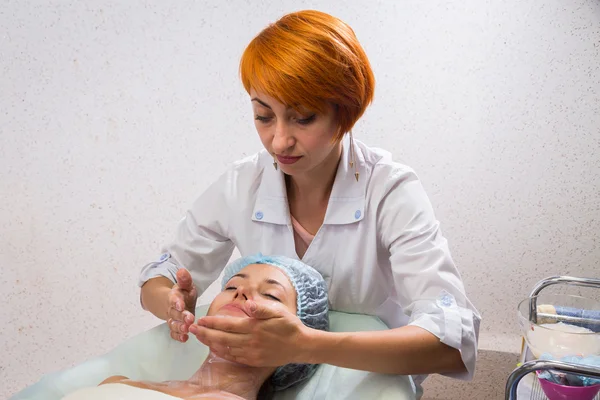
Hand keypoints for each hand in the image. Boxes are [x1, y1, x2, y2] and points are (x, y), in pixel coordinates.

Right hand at [167, 268, 197, 342]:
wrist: (177, 302)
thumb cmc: (184, 293)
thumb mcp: (186, 285)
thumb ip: (185, 279)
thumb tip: (182, 270)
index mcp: (174, 297)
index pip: (174, 299)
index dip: (176, 302)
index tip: (180, 305)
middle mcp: (172, 308)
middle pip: (174, 313)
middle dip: (181, 317)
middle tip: (189, 319)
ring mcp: (173, 318)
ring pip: (173, 324)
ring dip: (179, 327)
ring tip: (187, 330)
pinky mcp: (175, 326)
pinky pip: (174, 332)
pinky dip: (178, 336)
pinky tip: (185, 339)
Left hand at [189, 300, 308, 366]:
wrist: (300, 345)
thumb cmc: (289, 325)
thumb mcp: (278, 311)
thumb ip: (260, 308)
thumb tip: (248, 303)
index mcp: (254, 327)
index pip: (227, 325)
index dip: (212, 323)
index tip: (200, 320)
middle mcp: (250, 341)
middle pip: (222, 338)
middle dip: (205, 334)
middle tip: (192, 330)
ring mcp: (251, 353)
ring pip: (226, 349)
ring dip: (210, 343)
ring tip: (199, 338)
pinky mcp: (254, 361)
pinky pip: (234, 357)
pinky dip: (222, 353)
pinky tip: (215, 349)